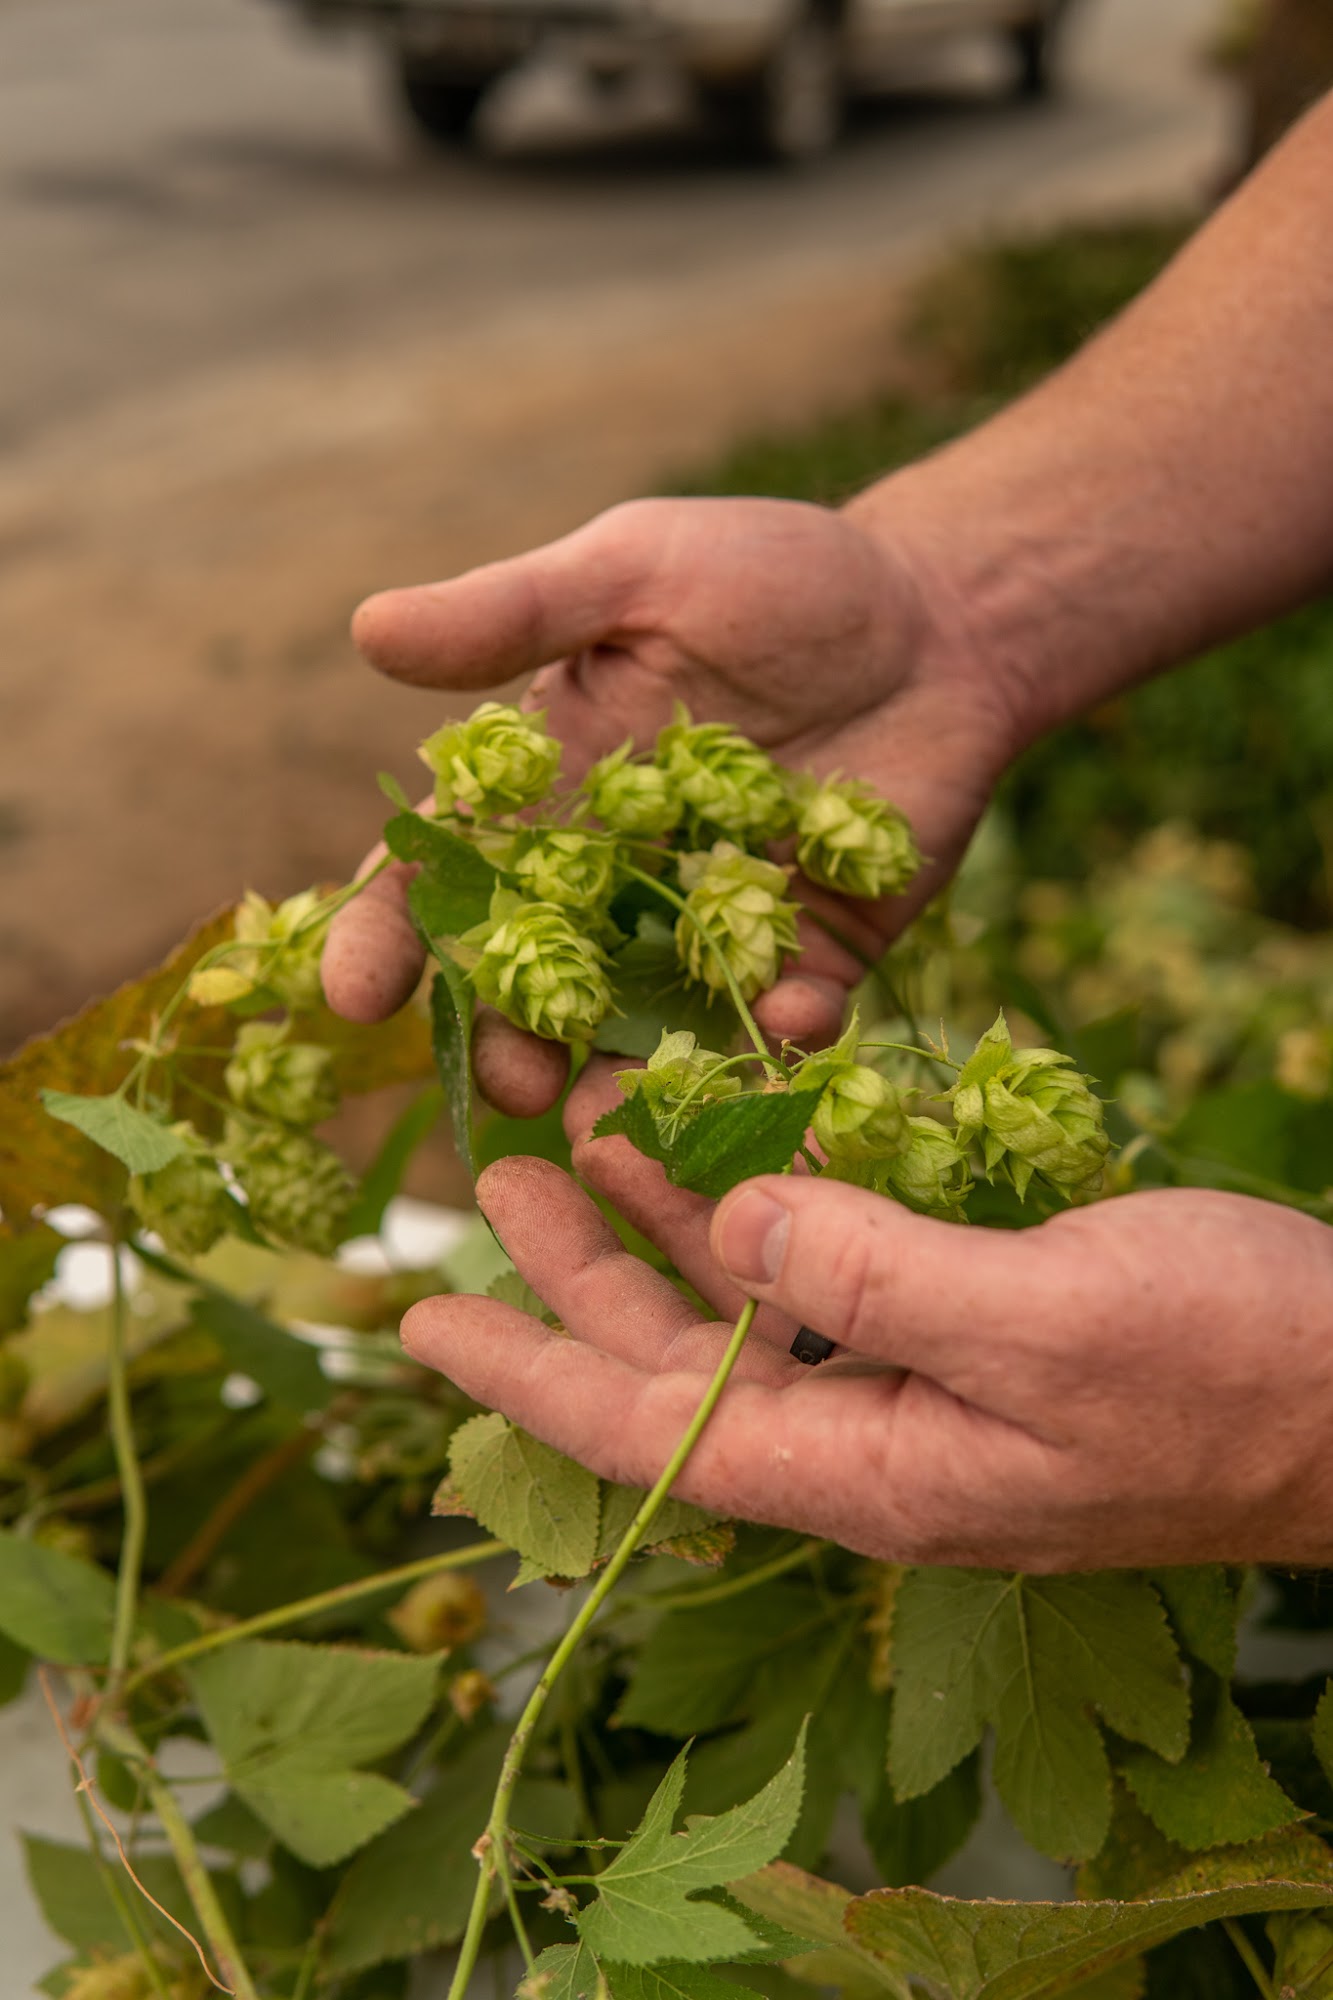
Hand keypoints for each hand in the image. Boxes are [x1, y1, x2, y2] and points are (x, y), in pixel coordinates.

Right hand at [321, 495, 1022, 1110]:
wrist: (942, 613)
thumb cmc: (773, 574)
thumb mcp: (636, 569)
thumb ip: (516, 613)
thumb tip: (366, 628)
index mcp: (547, 794)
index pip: (442, 877)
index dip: (389, 935)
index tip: (350, 994)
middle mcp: (616, 880)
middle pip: (535, 983)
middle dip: (510, 1043)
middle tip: (510, 1084)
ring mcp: (714, 930)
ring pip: (648, 1028)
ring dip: (631, 1078)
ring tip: (623, 1121)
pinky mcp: (816, 955)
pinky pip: (789, 1018)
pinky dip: (786, 1033)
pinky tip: (792, 1025)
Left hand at [400, 1063, 1332, 1569]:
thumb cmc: (1235, 1369)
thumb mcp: (1048, 1320)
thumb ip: (876, 1275)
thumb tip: (737, 1228)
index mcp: (872, 1469)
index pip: (646, 1432)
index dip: (523, 1370)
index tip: (417, 1315)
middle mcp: (879, 1441)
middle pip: (678, 1365)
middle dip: (576, 1273)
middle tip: (495, 1170)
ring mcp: (929, 1389)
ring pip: (751, 1310)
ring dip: (666, 1224)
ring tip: (588, 1128)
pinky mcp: (979, 1332)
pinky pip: (837, 1270)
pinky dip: (776, 1203)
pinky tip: (748, 1138)